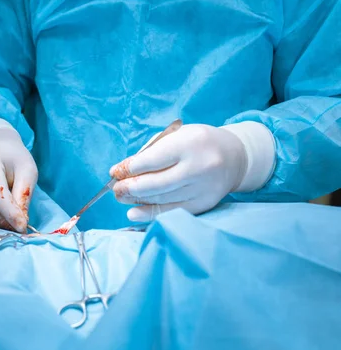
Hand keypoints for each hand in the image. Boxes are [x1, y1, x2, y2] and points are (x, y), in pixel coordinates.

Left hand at [110, 124, 247, 221]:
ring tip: (121, 197)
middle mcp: (199, 166)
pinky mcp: (204, 203)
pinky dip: (150, 213)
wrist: (234, 156)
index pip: (152, 160)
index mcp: (190, 143)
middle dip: (130, 187)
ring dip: (136, 200)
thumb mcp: (176, 136)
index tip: (115, 172)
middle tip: (116, 189)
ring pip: (162, 198)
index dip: (129, 169)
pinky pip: (172, 211)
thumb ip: (150, 151)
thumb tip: (122, 171)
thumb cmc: (197, 142)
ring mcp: (203, 188)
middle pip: (155, 183)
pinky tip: (134, 212)